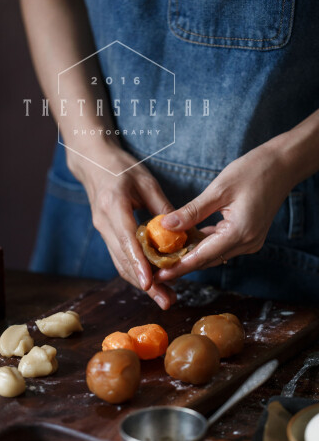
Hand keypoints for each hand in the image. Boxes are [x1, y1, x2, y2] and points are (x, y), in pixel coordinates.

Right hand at [67, 140, 176, 308]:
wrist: (93, 162)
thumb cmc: (122, 167)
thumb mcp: (146, 182)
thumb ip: (163, 208)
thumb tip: (183, 234)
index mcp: (114, 206)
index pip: (127, 240)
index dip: (138, 264)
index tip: (150, 283)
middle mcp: (104, 223)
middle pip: (124, 260)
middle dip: (145, 283)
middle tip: (166, 300)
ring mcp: (102, 230)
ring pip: (120, 263)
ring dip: (141, 283)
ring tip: (164, 298)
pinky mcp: (106, 234)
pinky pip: (120, 258)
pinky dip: (136, 271)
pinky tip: (153, 282)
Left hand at [155, 139, 295, 282]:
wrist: (283, 165)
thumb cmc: (253, 171)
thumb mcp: (219, 190)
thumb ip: (192, 211)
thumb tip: (166, 226)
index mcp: (239, 233)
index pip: (202, 257)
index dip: (178, 268)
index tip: (159, 275)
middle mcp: (247, 243)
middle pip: (207, 260)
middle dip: (182, 265)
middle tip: (156, 268)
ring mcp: (250, 242)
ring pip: (214, 254)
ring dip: (192, 254)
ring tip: (167, 255)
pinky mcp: (249, 236)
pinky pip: (222, 245)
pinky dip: (205, 244)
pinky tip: (188, 240)